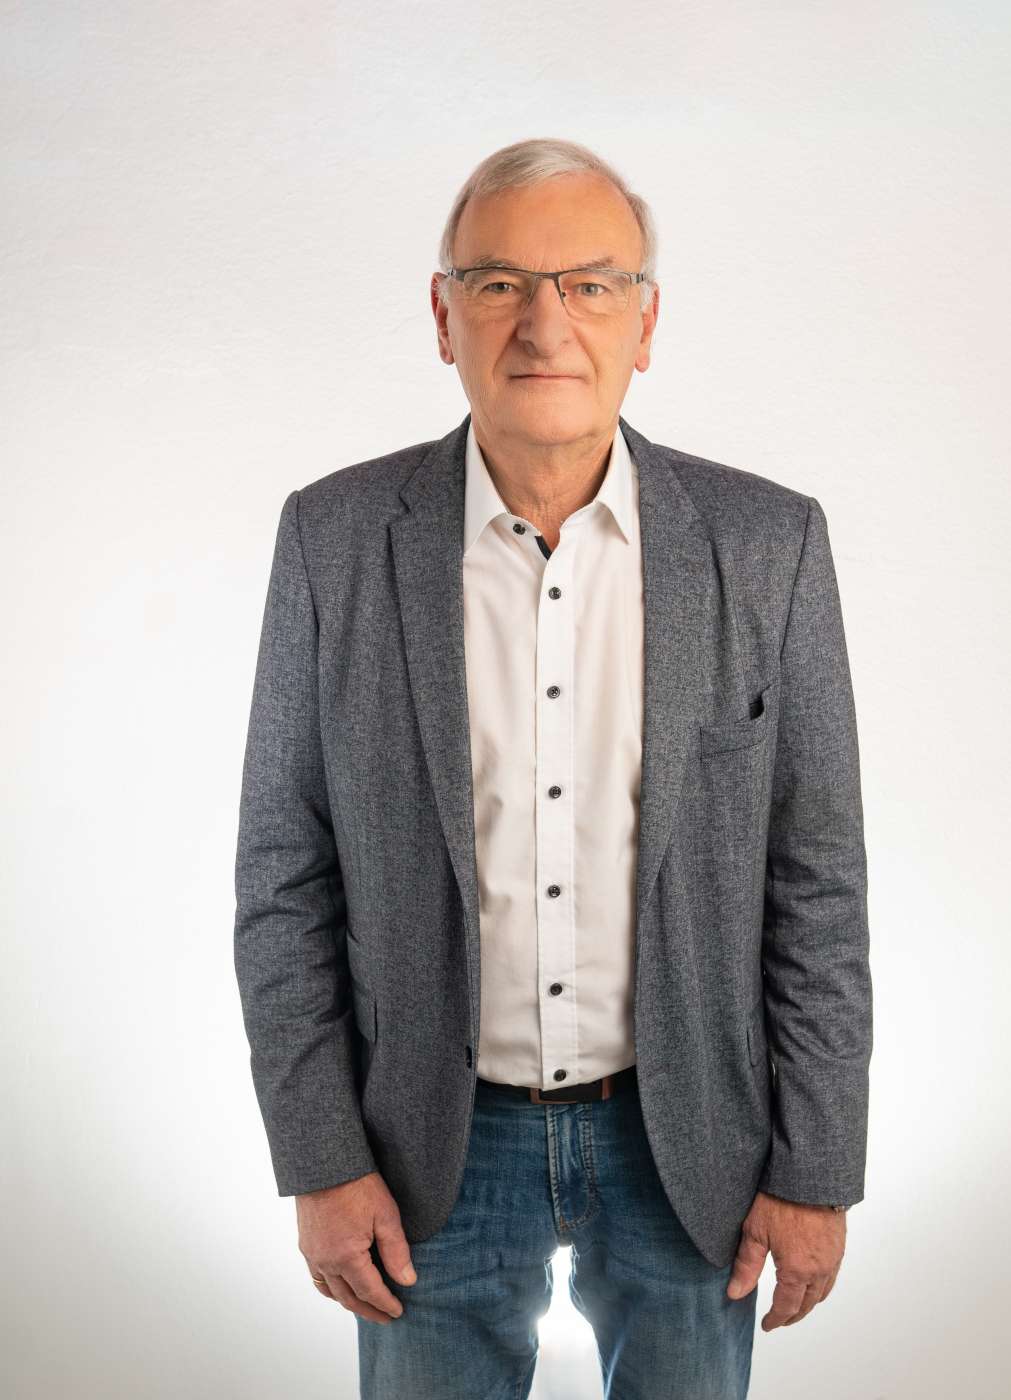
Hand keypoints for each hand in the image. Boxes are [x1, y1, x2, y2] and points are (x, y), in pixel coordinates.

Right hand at [296, 1171, 416, 1323]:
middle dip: (369, 1311)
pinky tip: (340, 1286)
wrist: (323, 1162)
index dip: (385, 1304)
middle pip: (348, 1298)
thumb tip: (407, 1281)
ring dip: (348, 1303)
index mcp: (346, 1257)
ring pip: (330, 1291)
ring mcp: (312, 1253)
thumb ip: (397, 1251)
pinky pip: (317, 1276)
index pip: (370, 1292)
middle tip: (385, 1318)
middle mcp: (325, 1261)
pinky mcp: (305, 1243)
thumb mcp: (386, 1215)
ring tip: (365, 1308)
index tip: (398, 1312)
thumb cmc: (357, 1184)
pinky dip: (330, 1289)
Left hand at [725, 1190, 844, 1329]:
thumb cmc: (780, 1199)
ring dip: (809, 1303)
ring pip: (822, 1292)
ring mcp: (832, 1258)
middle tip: (780, 1319)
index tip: (767, 1325)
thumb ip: (746, 1266)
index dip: (776, 1319)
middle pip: (807, 1304)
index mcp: (797, 1272)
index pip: (786, 1306)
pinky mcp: (839, 1245)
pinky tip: (812, 1280)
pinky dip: (821, 1286)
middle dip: (793, 1315)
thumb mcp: (755, 1231)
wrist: (810, 1175)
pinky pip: (832, 1276)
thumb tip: (735, 1293)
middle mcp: (819, 1270)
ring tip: (795, 1304)